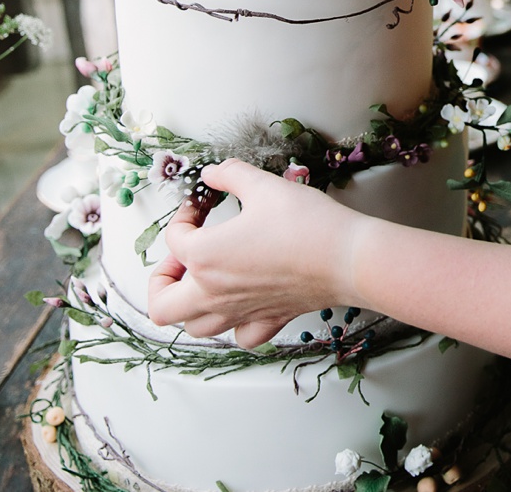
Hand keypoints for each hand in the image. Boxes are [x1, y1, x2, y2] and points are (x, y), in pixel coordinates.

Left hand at [147, 159, 362, 347]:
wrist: (348, 258)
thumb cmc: (308, 223)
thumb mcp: (263, 185)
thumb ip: (230, 175)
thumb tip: (212, 173)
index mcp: (205, 256)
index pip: (174, 239)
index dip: (184, 214)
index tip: (202, 203)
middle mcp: (215, 292)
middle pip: (162, 304)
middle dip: (163, 279)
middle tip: (183, 256)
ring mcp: (240, 312)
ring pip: (194, 327)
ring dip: (190, 305)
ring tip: (204, 280)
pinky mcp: (268, 320)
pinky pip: (239, 336)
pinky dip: (232, 325)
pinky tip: (242, 303)